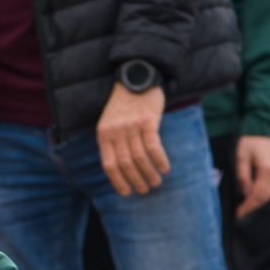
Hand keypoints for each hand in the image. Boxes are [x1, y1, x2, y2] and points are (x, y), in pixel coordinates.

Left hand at [96, 82, 169, 196]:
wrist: (136, 77)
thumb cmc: (124, 104)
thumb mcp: (109, 122)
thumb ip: (113, 141)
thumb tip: (122, 169)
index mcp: (103, 134)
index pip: (109, 164)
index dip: (118, 181)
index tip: (127, 193)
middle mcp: (116, 131)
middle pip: (126, 164)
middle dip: (136, 180)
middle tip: (146, 189)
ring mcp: (131, 126)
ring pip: (140, 157)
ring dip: (149, 173)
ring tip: (156, 182)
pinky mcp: (147, 120)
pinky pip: (154, 146)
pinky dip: (160, 159)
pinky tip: (165, 168)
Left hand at [234, 134, 269, 217]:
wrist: (265, 128)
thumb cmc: (250, 141)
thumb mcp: (241, 156)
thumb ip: (243, 174)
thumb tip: (245, 192)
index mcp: (267, 168)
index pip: (257, 193)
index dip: (248, 205)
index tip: (239, 213)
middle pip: (266, 196)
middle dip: (253, 206)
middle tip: (241, 212)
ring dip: (259, 202)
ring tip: (246, 206)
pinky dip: (265, 194)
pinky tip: (255, 196)